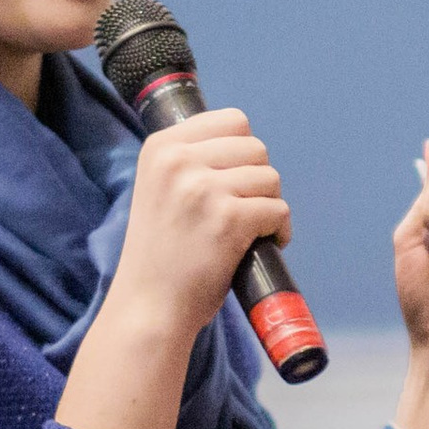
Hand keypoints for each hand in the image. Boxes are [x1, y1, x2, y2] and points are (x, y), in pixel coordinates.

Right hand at [106, 108, 289, 349]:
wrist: (148, 308)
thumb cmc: (161, 256)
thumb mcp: (160, 190)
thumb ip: (191, 163)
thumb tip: (245, 147)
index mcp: (161, 147)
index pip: (232, 120)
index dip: (244, 152)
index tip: (236, 181)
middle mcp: (178, 160)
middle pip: (256, 147)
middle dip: (260, 180)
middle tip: (247, 210)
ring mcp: (203, 188)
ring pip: (270, 178)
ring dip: (271, 205)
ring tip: (254, 230)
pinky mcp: (227, 219)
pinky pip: (278, 210)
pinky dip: (280, 230)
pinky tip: (266, 244)